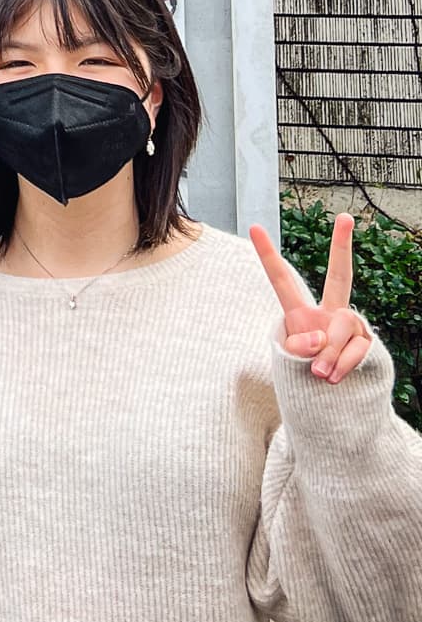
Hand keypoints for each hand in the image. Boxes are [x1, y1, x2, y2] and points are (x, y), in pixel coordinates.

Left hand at [249, 214, 371, 383]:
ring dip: (330, 353)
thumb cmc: (305, 377)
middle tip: (346, 217)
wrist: (333, 404)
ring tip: (319, 374)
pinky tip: (335, 379)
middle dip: (342, 246)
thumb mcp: (292, 361)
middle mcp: (329, 313)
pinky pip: (357, 349)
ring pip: (342, 326)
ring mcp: (351, 327)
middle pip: (339, 275)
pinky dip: (343, 366)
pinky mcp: (368, 343)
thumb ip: (300, 346)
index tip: (253, 226)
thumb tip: (319, 339)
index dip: (267, 254)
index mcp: (300, 313)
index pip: (282, 279)